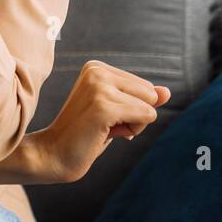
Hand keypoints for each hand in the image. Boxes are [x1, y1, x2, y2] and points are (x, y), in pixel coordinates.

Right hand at [33, 60, 169, 183]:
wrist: (54, 154)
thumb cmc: (85, 134)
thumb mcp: (117, 112)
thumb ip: (142, 98)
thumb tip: (167, 91)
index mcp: (96, 67)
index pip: (145, 87)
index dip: (131, 107)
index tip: (103, 116)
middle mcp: (96, 71)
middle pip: (151, 93)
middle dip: (136, 115)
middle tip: (103, 124)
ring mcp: (98, 88)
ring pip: (151, 106)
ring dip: (133, 125)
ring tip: (102, 129)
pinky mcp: (103, 106)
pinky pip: (147, 116)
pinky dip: (132, 131)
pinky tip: (104, 133)